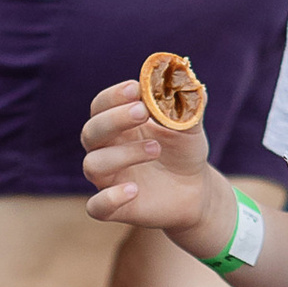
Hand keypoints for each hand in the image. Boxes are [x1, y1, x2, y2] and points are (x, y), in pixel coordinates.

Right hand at [81, 82, 227, 241]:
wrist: (196, 190)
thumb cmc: (184, 151)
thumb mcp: (190, 124)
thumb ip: (187, 102)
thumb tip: (189, 78)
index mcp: (118, 125)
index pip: (101, 106)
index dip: (113, 96)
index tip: (135, 88)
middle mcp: (106, 150)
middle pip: (91, 132)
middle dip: (114, 120)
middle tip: (142, 112)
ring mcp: (109, 179)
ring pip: (93, 165)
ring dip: (121, 154)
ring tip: (156, 148)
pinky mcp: (115, 208)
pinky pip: (96, 206)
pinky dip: (110, 198)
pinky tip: (134, 189)